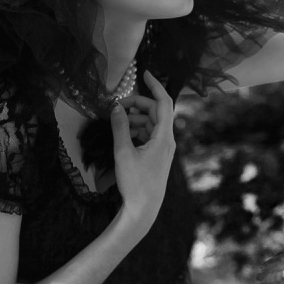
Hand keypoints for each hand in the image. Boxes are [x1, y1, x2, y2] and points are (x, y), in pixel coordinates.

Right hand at [109, 70, 175, 225]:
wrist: (144, 210)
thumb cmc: (135, 183)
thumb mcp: (124, 153)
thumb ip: (120, 127)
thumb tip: (115, 107)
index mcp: (165, 136)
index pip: (164, 102)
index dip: (155, 85)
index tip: (145, 73)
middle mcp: (168, 139)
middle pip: (154, 112)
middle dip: (136, 104)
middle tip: (116, 105)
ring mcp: (164, 147)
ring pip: (150, 123)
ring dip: (134, 118)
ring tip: (115, 121)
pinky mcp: (157, 154)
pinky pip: (148, 134)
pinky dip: (135, 130)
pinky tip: (121, 133)